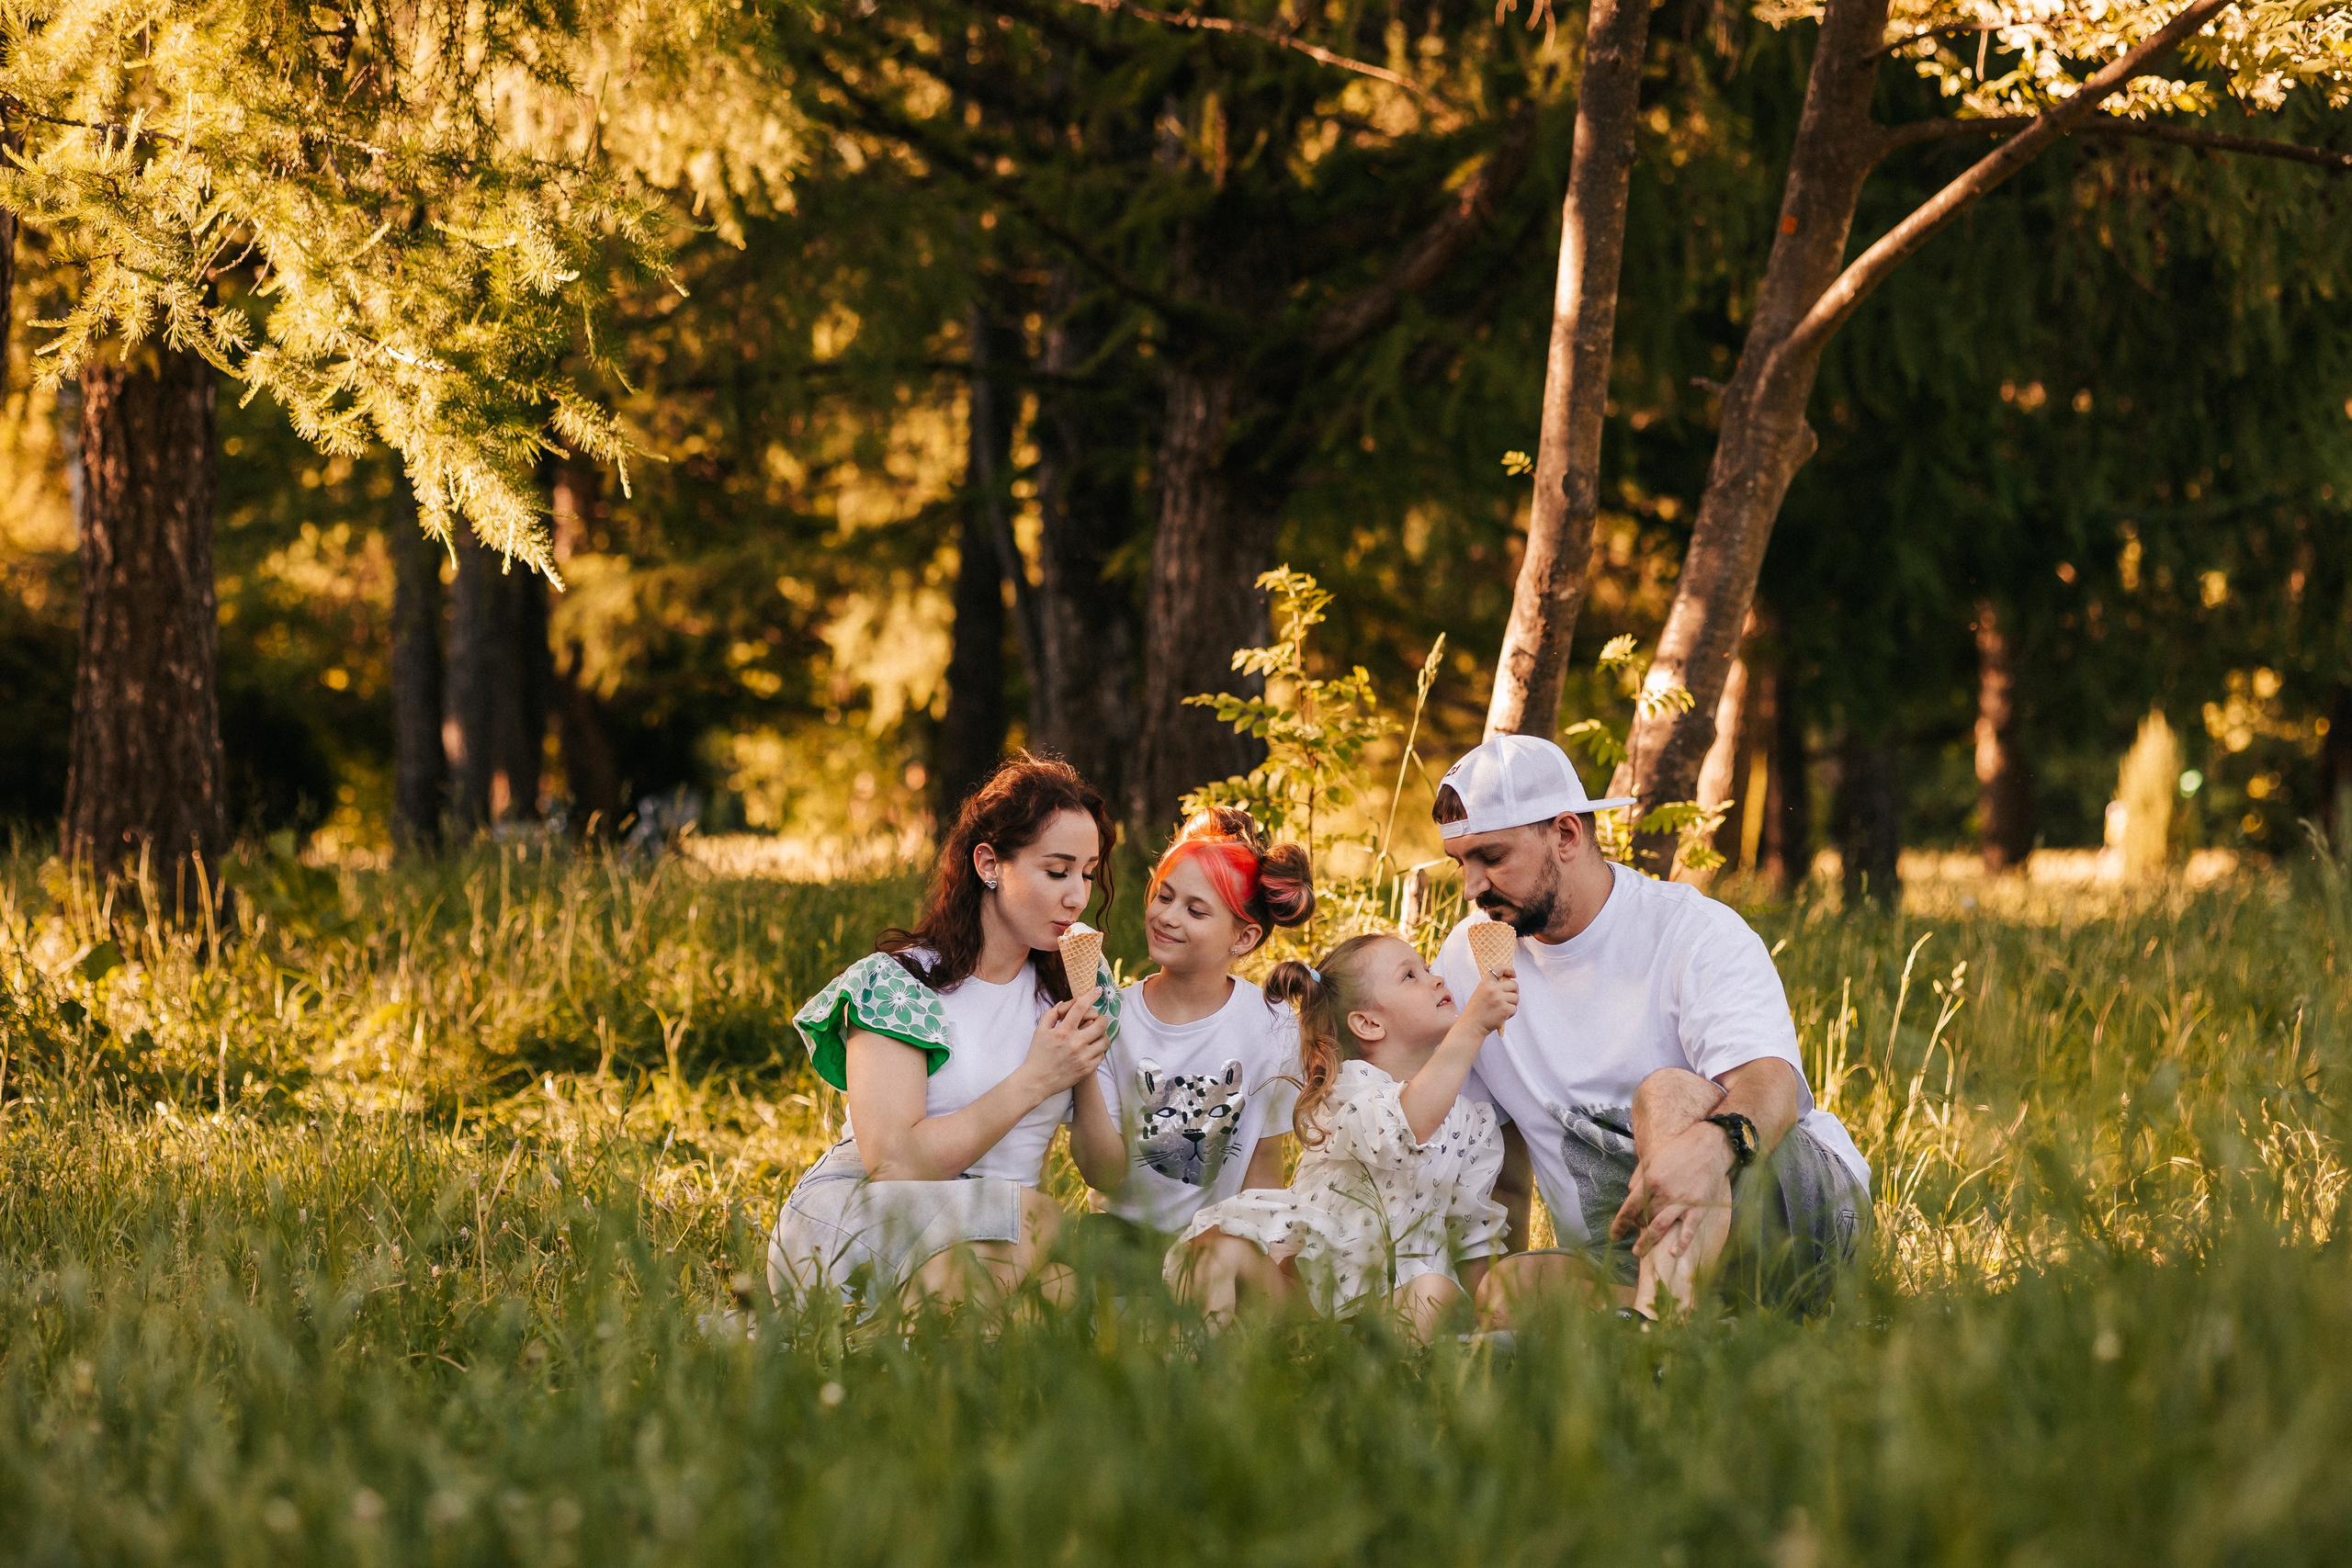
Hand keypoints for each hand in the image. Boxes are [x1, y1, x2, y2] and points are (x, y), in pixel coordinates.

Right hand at [1021, 995, 1111, 1094]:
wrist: (1037, 1081)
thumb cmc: (1037, 1054)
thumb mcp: (1040, 1030)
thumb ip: (1052, 1014)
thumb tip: (1066, 1002)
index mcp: (1063, 1031)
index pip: (1081, 1007)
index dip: (1091, 996)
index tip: (1098, 990)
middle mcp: (1075, 1043)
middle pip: (1100, 1023)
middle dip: (1102, 1017)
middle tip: (1098, 1019)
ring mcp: (1083, 1057)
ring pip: (1105, 1040)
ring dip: (1103, 1034)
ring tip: (1096, 1035)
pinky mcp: (1087, 1069)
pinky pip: (1102, 1055)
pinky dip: (1099, 1049)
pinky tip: (1092, 1048)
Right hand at [1459, 968, 1518, 1037]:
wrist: (1471, 1026)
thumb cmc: (1476, 1011)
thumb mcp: (1480, 992)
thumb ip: (1492, 986)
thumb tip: (1510, 982)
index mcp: (1485, 983)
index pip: (1500, 968)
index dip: (1509, 969)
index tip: (1513, 975)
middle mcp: (1492, 989)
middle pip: (1514, 985)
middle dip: (1514, 992)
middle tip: (1508, 999)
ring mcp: (1499, 999)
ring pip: (1516, 997)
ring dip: (1512, 1004)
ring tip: (1502, 1009)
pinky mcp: (1505, 1009)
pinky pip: (1514, 1008)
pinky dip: (1510, 1013)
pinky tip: (1502, 1016)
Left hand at [1610, 1120, 1734, 1263]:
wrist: (1708, 1147)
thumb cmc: (1678, 1151)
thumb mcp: (1652, 1158)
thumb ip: (1638, 1176)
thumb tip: (1629, 1193)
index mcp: (1651, 1181)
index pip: (1629, 1208)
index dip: (1619, 1224)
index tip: (1614, 1235)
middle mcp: (1664, 1193)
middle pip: (1644, 1220)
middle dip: (1636, 1231)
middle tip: (1634, 1242)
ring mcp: (1682, 1202)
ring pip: (1660, 1227)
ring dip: (1648, 1243)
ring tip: (1640, 1252)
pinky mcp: (1699, 1208)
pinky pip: (1688, 1229)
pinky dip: (1681, 1243)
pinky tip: (1673, 1253)